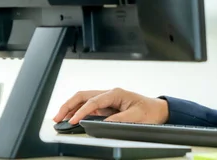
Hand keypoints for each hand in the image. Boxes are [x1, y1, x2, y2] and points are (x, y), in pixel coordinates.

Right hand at [53, 88, 168, 124]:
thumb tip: (102, 124)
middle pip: (83, 96)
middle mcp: (109, 94)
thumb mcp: (136, 116)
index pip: (93, 101)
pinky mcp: (107, 107)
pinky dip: (78, 111)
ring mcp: (107, 100)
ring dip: (71, 107)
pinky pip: (88, 107)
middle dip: (69, 105)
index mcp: (116, 93)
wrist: (158, 111)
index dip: (81, 111)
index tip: (73, 121)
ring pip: (84, 100)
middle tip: (57, 117)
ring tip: (60, 118)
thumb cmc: (149, 111)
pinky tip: (71, 118)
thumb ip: (118, 119)